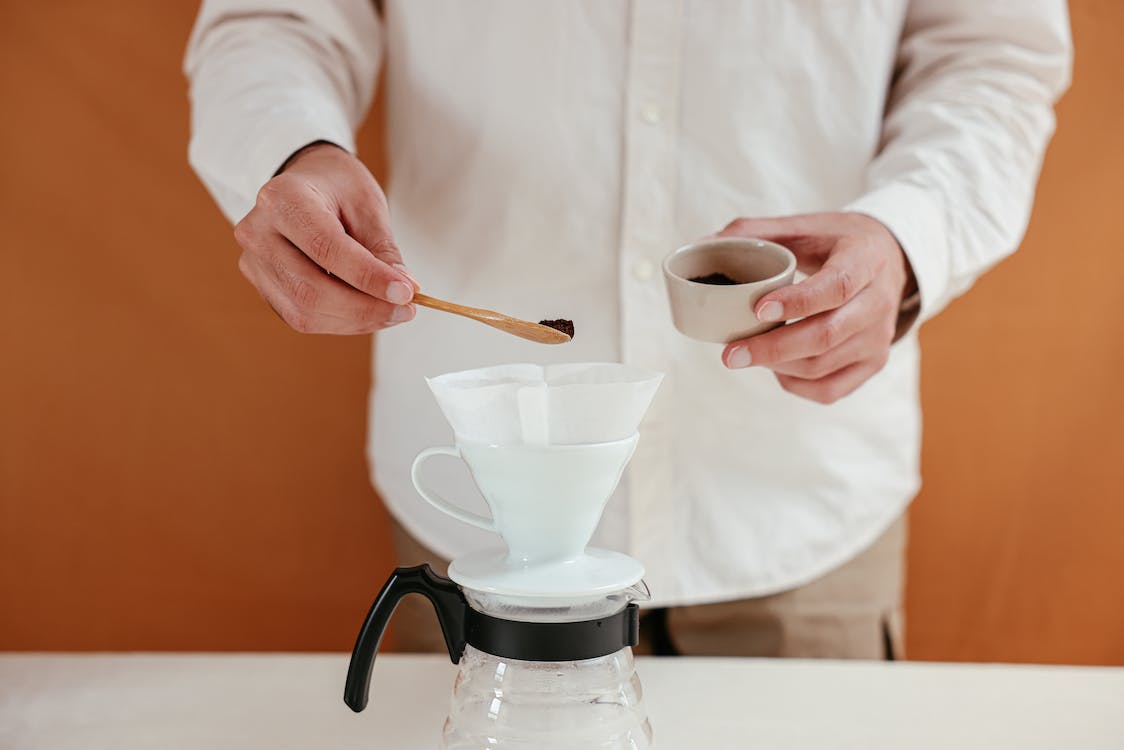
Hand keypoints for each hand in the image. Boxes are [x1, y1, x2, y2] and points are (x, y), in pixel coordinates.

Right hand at [233, 142, 417, 333]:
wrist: (306, 182)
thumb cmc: (339, 188)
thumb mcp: (368, 206)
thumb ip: (383, 250)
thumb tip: (403, 293)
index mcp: (283, 198)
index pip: (327, 248)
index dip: (368, 277)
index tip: (407, 293)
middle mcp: (258, 231)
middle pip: (310, 289)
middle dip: (365, 308)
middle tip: (406, 310)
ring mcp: (254, 261)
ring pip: (304, 311)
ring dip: (355, 320)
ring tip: (391, 312)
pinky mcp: (262, 284)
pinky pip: (300, 316)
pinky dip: (341, 321)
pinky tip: (367, 312)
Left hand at [718, 212, 915, 403]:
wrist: (889, 259)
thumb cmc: (837, 242)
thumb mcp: (804, 226)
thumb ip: (755, 232)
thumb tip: (701, 244)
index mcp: (865, 259)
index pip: (836, 286)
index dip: (797, 301)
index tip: (757, 310)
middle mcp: (878, 301)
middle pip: (825, 335)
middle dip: (772, 348)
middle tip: (730, 354)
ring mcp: (879, 337)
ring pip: (822, 365)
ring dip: (777, 365)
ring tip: (747, 354)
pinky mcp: (873, 363)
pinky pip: (830, 390)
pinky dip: (795, 384)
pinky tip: (776, 368)